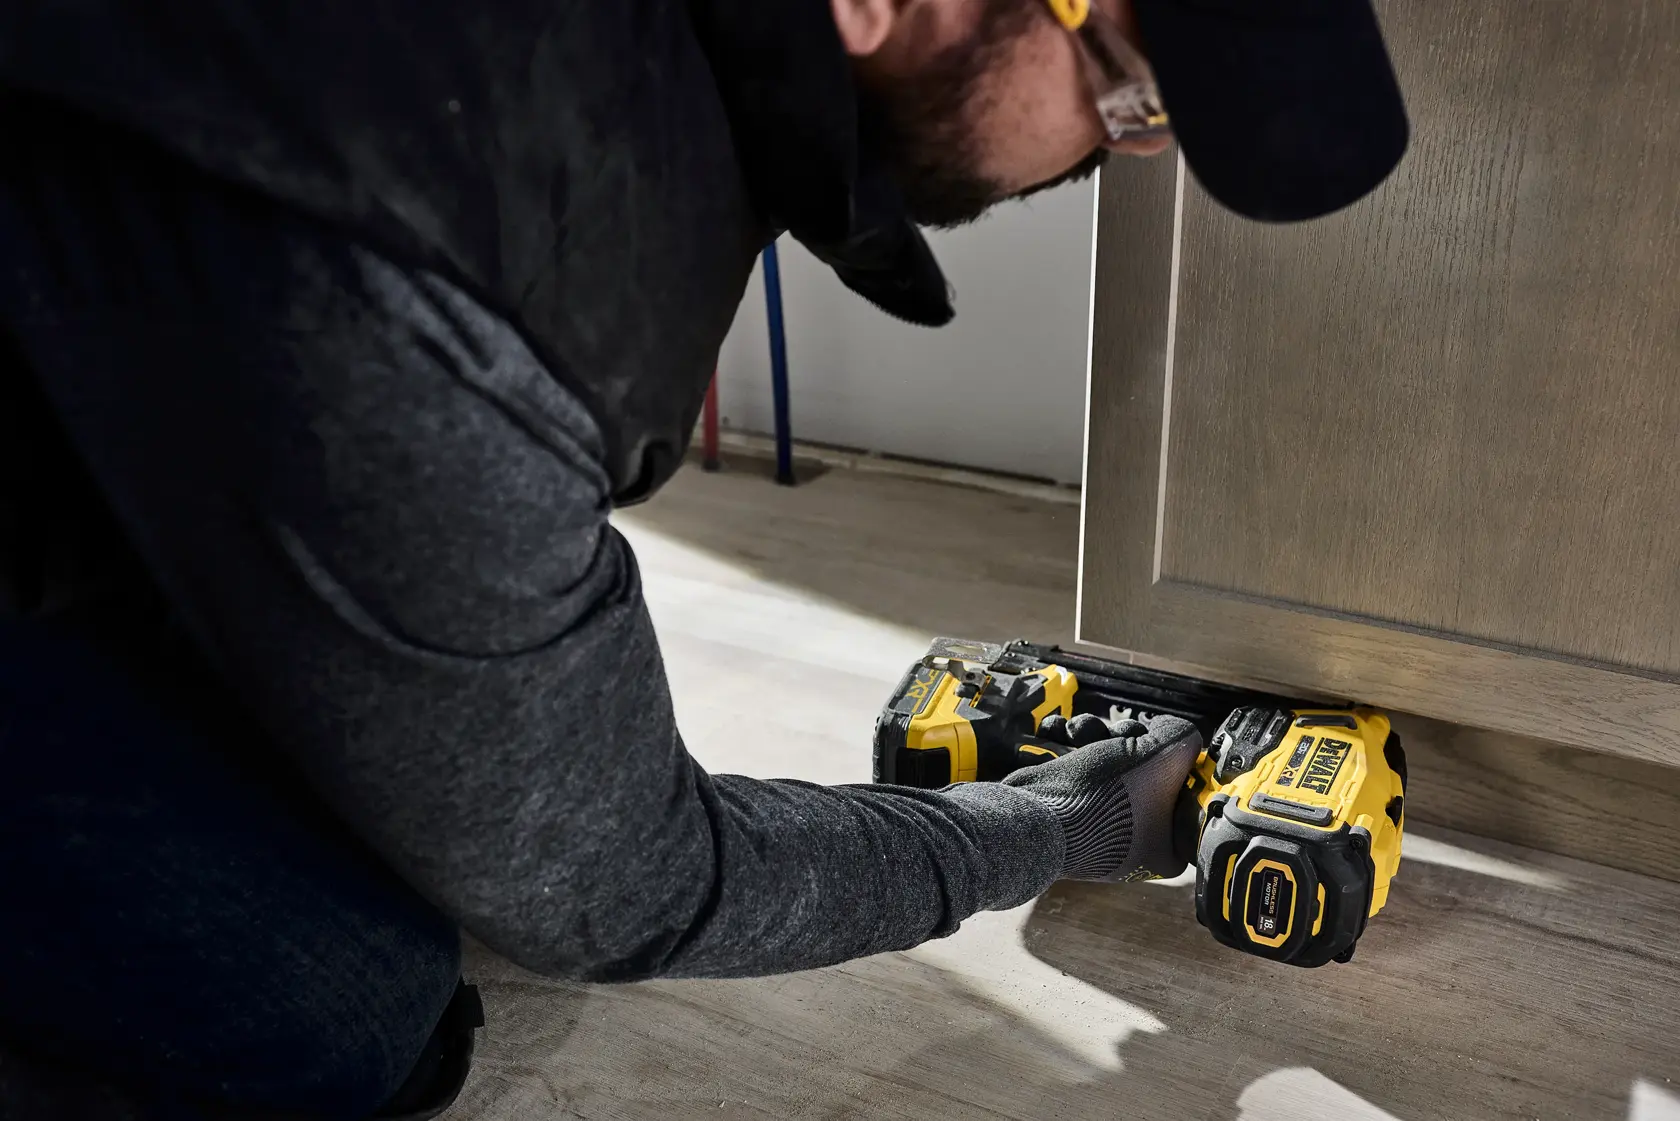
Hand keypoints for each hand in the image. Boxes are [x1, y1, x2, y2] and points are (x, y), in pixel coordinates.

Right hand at [1003, 713, 1200, 882]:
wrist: (1037, 818)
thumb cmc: (1108, 796)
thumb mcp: (1164, 755)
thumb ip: (1182, 737)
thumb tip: (1171, 730)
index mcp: (1166, 849)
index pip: (1182, 794)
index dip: (1171, 760)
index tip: (1159, 743)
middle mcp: (1133, 845)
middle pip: (1141, 773)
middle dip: (1123, 740)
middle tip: (1115, 735)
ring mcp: (1095, 831)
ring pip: (1105, 768)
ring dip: (1090, 737)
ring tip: (1076, 733)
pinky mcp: (1064, 817)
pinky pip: (1074, 775)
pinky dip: (1064, 749)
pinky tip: (1057, 734)